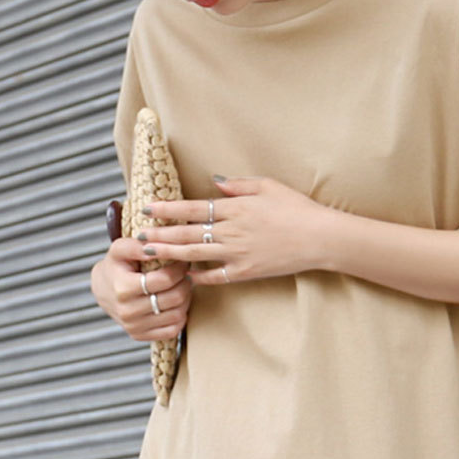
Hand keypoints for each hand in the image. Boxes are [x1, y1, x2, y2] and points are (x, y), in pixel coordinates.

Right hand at [90, 237, 191, 341]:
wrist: (103, 290)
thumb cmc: (116, 267)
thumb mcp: (120, 249)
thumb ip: (136, 246)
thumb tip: (152, 249)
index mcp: (123, 289)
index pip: (164, 280)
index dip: (179, 269)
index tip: (182, 263)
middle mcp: (128, 311)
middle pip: (173, 298)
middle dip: (185, 284)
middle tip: (185, 275)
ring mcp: (134, 327)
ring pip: (177, 315)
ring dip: (185, 300)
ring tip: (181, 288)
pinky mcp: (139, 336)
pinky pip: (172, 330)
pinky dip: (180, 317)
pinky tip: (175, 305)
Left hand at [135, 175, 332, 285]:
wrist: (320, 237)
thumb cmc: (297, 208)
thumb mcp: (268, 186)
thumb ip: (238, 184)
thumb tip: (215, 180)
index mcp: (234, 208)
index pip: (192, 208)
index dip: (167, 209)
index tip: (147, 209)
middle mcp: (230, 231)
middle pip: (186, 233)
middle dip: (160, 235)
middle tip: (138, 236)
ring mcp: (237, 253)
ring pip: (195, 255)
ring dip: (170, 254)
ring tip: (150, 254)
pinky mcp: (246, 272)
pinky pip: (216, 276)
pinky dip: (199, 277)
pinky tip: (185, 276)